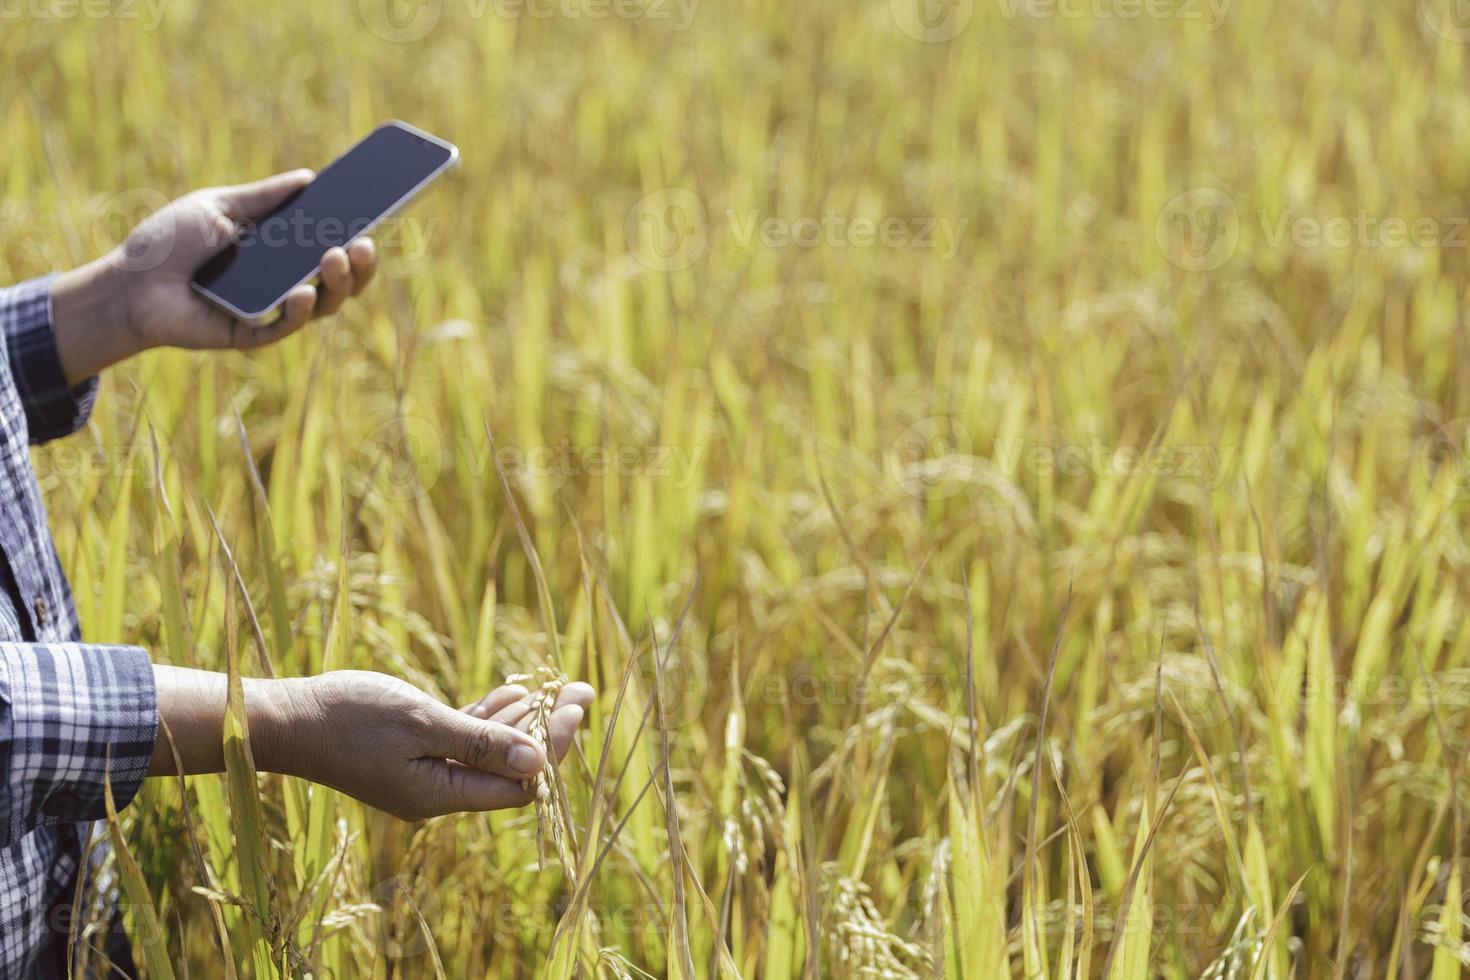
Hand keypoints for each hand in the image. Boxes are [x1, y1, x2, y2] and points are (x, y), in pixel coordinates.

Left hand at [110, 170, 379, 350]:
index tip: (381, 212)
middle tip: (364, 242)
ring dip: (338, 283)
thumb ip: (264, 197)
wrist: (129, 282)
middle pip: (341, 279)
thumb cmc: (169, 242)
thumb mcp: (219, 206)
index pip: (332, 244)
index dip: (359, 232)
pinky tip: (303, 292)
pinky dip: (300, 310)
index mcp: (281, 252)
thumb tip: (311, 177)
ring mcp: (272, 310)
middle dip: (360, 264)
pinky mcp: (253, 333)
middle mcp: (285, 282)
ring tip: (336, 257)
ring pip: (325, 304)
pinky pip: (287, 325)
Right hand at [257, 671, 594, 820]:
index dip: (554, 747)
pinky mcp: (416, 752)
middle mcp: (440, 791)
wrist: (290, 718)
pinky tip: (516, 691)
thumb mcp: (421, 722)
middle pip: (512, 768)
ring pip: (492, 751)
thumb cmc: (350, 717)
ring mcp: (428, 772)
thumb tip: (539, 761)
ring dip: (525, 719)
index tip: (575, 705)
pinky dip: (492, 717)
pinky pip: (466, 740)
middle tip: (583, 691)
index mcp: (442, 794)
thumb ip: (480, 742)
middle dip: (551, 731)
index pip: (521, 784)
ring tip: (560, 687)